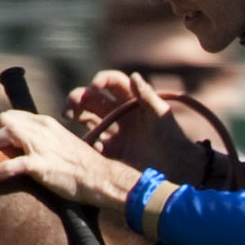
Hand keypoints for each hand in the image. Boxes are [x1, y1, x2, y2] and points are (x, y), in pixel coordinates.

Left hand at [0, 108, 144, 218]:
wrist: (100, 178)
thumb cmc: (83, 165)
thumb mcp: (63, 143)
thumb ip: (46, 140)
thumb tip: (30, 146)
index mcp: (47, 123)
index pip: (14, 115)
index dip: (6, 127)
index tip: (6, 141)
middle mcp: (41, 130)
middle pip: (4, 120)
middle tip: (0, 150)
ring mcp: (39, 146)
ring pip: (4, 135)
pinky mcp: (39, 165)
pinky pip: (11, 164)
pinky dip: (1, 170)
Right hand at [62, 71, 202, 177]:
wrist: (176, 168)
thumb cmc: (172, 137)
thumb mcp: (161, 115)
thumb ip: (148, 97)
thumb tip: (134, 76)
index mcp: (131, 100)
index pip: (112, 83)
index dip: (102, 80)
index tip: (95, 84)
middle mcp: (118, 113)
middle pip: (93, 98)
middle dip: (79, 97)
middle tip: (72, 104)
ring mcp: (111, 131)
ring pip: (86, 117)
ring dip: (75, 113)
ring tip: (68, 114)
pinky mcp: (108, 150)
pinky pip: (90, 143)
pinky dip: (84, 140)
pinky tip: (84, 141)